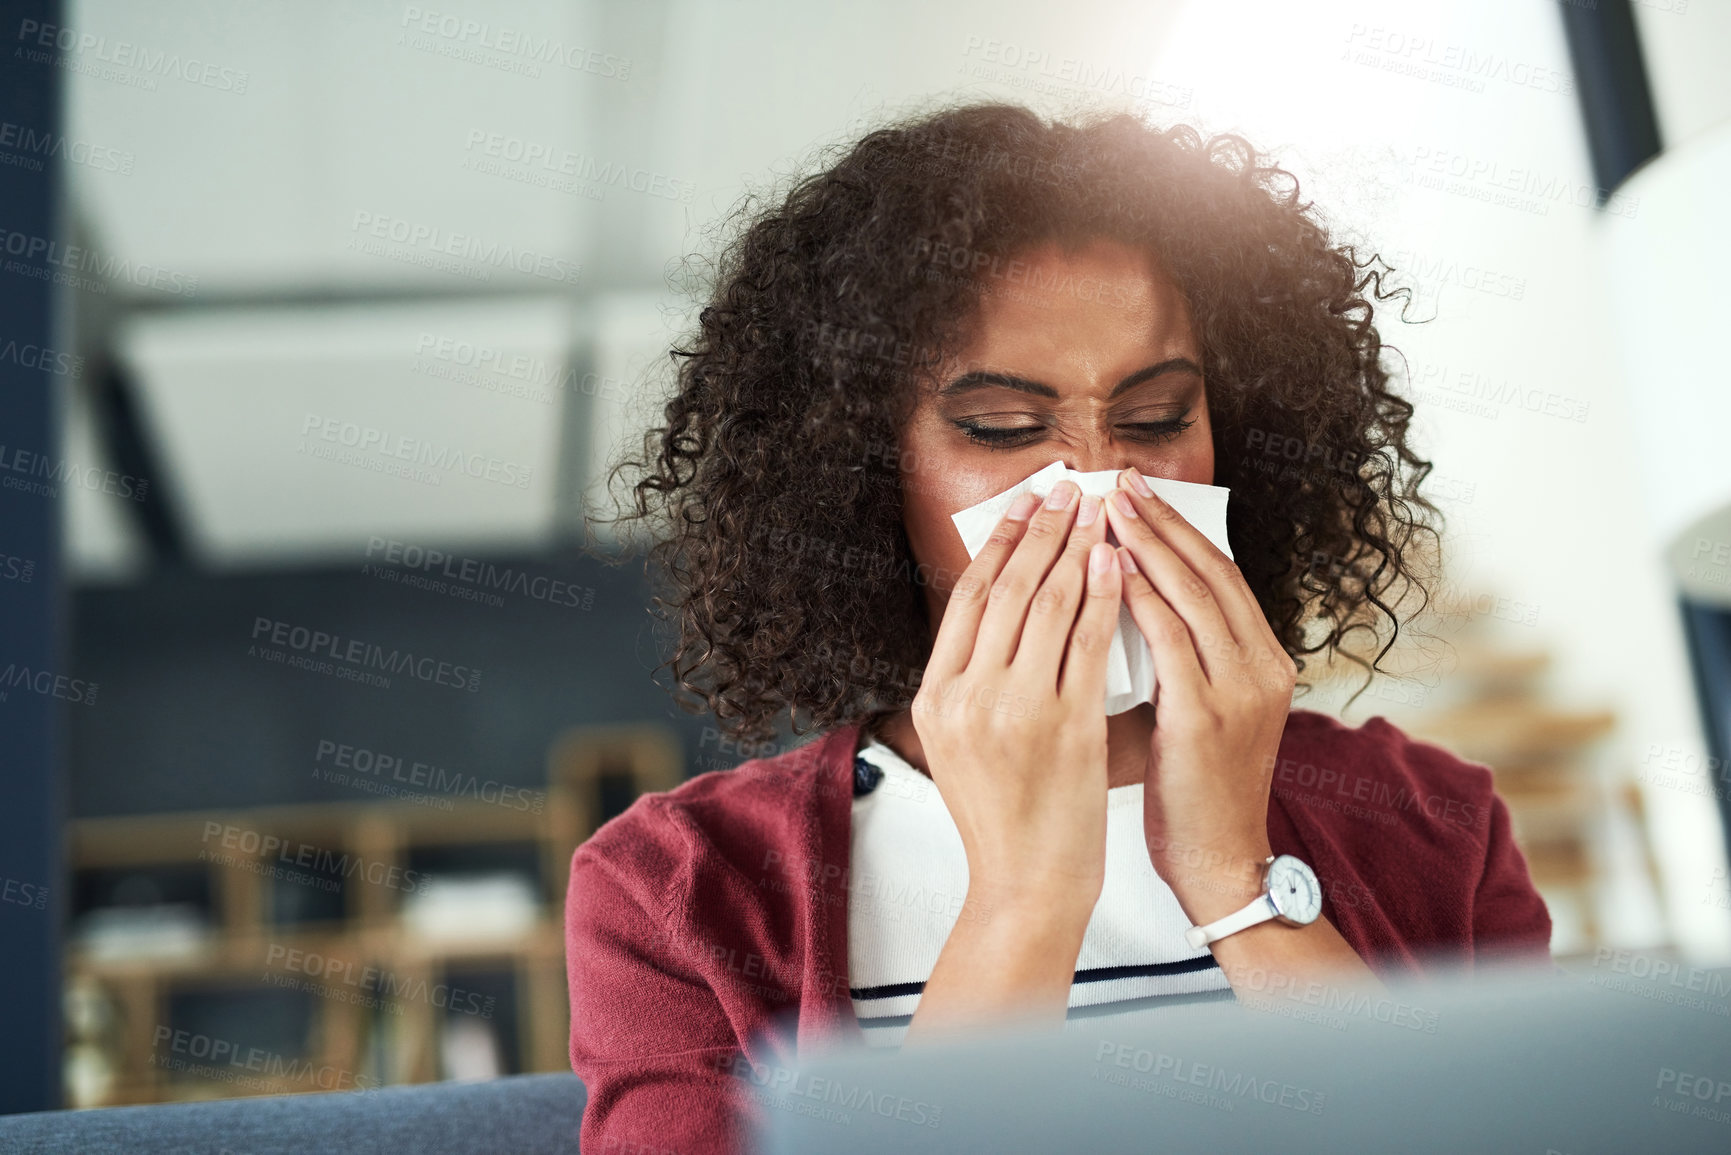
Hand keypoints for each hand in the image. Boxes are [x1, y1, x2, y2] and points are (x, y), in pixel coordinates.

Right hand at [911, 478, 1122, 916]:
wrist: (1027, 884)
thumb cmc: (1003, 816)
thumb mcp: (960, 744)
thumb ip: (971, 682)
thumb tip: (997, 609)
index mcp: (936, 697)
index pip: (967, 599)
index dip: (1000, 544)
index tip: (1026, 506)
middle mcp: (968, 697)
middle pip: (1006, 590)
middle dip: (1041, 531)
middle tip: (1066, 490)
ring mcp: (1015, 711)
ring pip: (1048, 606)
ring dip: (1076, 549)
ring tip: (1097, 514)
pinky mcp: (1066, 726)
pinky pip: (1088, 643)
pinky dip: (1104, 596)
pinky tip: (1118, 565)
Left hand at [1102, 468, 1297, 925]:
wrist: (1217, 862)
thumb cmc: (1194, 791)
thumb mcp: (1197, 712)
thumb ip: (1177, 659)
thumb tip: (1125, 602)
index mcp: (1265, 661)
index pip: (1221, 574)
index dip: (1179, 529)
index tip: (1138, 492)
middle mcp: (1264, 667)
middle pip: (1210, 571)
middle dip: (1161, 521)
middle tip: (1118, 479)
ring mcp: (1241, 691)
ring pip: (1192, 595)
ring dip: (1146, 545)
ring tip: (1105, 508)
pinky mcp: (1206, 718)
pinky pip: (1169, 641)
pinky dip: (1138, 599)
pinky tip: (1106, 570)